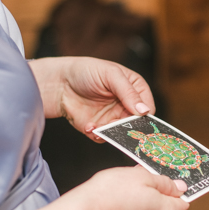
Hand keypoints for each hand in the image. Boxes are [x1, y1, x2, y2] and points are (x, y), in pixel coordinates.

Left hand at [28, 57, 154, 140]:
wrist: (60, 82)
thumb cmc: (87, 71)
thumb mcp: (111, 75)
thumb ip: (128, 92)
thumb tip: (145, 110)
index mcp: (135, 90)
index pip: (148, 107)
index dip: (145, 115)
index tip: (139, 120)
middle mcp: (126, 106)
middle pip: (137, 124)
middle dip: (129, 128)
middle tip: (119, 127)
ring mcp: (113, 118)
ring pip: (121, 134)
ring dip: (111, 133)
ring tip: (100, 127)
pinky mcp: (99, 128)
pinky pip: (104, 138)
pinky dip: (97, 134)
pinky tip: (88, 126)